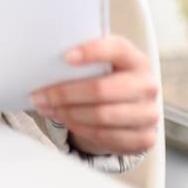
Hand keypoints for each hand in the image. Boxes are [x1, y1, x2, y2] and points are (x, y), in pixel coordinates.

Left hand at [30, 36, 159, 155]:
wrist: (127, 109)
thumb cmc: (106, 81)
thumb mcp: (99, 66)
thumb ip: (81, 61)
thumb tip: (46, 64)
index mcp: (135, 60)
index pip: (117, 49)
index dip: (92, 51)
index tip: (65, 56)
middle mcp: (146, 86)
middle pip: (101, 89)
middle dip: (64, 93)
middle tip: (39, 95)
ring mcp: (148, 113)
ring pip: (101, 115)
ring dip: (67, 113)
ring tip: (47, 108)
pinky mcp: (144, 137)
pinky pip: (105, 135)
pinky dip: (79, 128)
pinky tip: (65, 120)